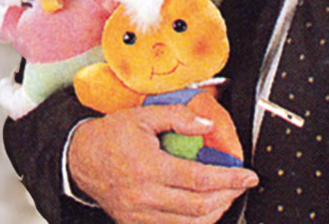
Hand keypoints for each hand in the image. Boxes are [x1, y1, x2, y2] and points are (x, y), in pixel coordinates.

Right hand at [69, 105, 257, 223]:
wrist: (80, 158)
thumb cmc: (113, 135)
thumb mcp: (146, 115)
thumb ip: (179, 117)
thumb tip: (208, 124)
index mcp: (149, 168)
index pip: (199, 179)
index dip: (229, 179)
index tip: (248, 176)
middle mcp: (145, 197)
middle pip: (197, 207)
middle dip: (228, 196)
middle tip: (243, 184)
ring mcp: (138, 215)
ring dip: (214, 213)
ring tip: (228, 195)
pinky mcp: (135, 223)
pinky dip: (194, 223)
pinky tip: (206, 210)